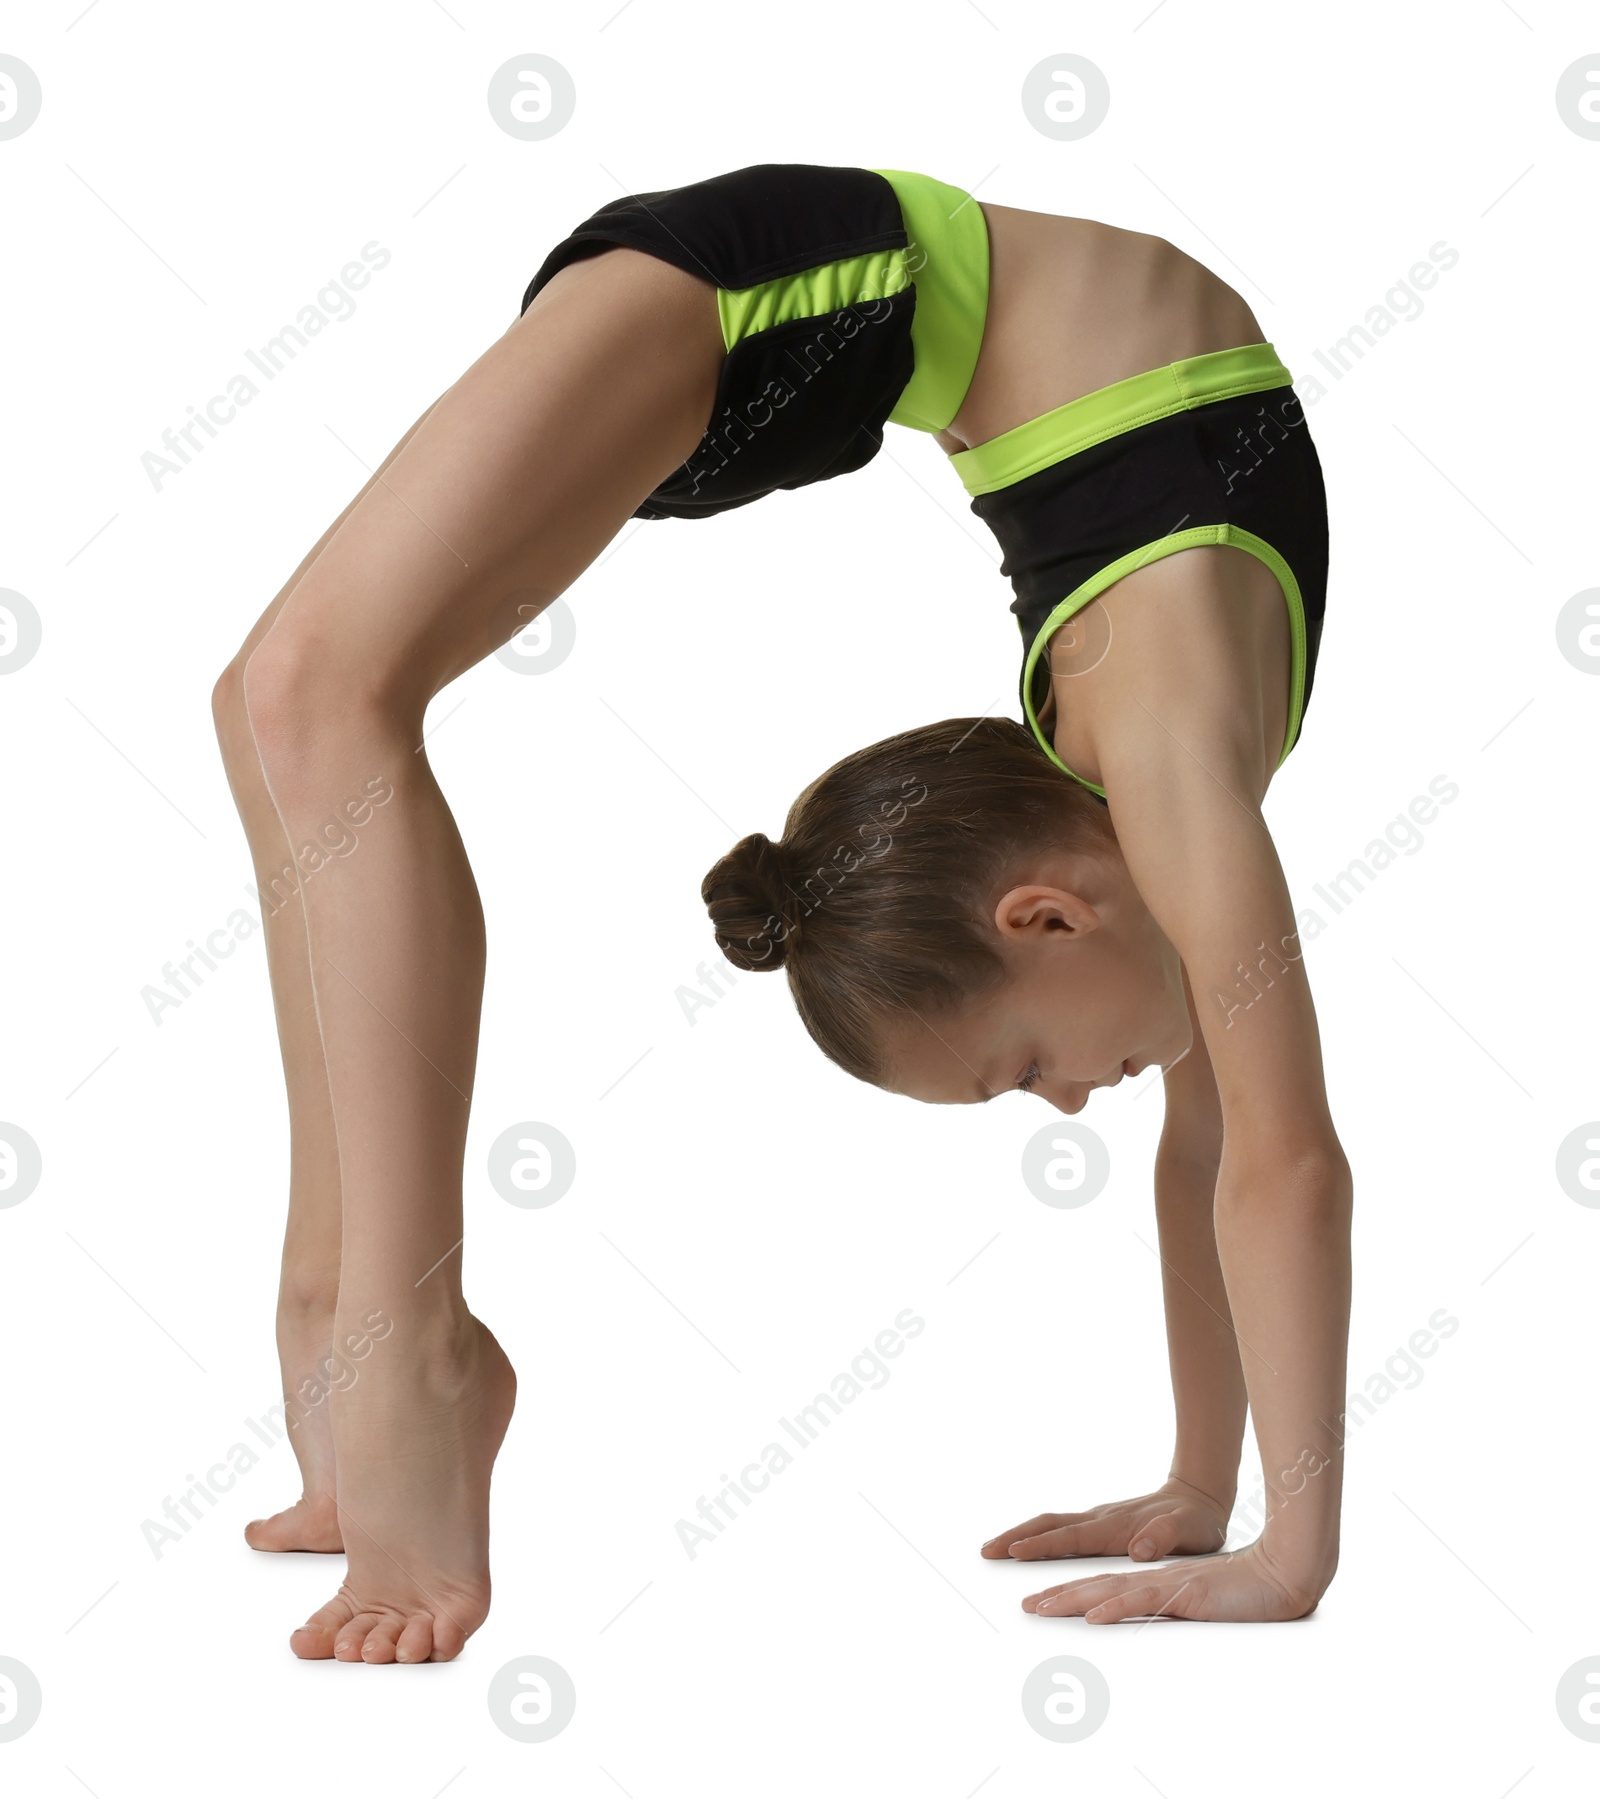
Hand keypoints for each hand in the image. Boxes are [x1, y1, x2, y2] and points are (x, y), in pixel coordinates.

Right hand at [981, 1477, 1230, 1564]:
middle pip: (1049, 1525)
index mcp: (1115, 1526)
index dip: (1042, 1545)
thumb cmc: (1196, 1520)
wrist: (1199, 1496)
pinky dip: (1038, 1535)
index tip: (1015, 1552)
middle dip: (1016, 1537)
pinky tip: (1029, 1545)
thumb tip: (1139, 1549)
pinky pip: (1061, 1528)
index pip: (1071, 1536)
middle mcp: (1100, 1519)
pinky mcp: (1100, 1524)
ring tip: (994, 1548)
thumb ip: (1164, 1537)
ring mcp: (1098, 1519)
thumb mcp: (1190, 1531)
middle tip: (986, 1550)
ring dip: (1021, 1535)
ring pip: (1051, 1524)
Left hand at [1024, 1540, 1321, 1623]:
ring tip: (1039, 1607)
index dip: (1068, 1589)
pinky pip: (1145, 1600)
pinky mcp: (1186, 1592)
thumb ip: (1173, 1606)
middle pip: (1095, 1583)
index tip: (1037, 1600)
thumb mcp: (1200, 1602)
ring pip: (1110, 1588)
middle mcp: (1155, 1576)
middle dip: (1056, 1592)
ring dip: (1072, 1597)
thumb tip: (1145, 1618)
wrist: (1286, 1570)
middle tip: (1023, 1605)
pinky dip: (1116, 1606)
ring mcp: (1168, 1583)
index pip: (1102, 1583)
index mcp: (1155, 1577)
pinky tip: (1094, 1615)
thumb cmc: (1246, 1590)